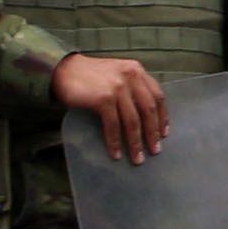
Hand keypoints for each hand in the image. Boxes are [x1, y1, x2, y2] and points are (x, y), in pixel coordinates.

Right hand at [52, 52, 167, 163]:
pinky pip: (113, 125)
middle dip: (152, 133)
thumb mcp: (116, 73)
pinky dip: (115, 142)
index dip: (162, 117)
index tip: (163, 134)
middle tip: (154, 150)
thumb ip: (131, 86)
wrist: (63, 70)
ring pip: (133, 121)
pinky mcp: (103, 98)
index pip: (157, 96)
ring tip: (137, 158)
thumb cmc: (89, 76)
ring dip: (136, 142)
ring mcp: (117, 87)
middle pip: (148, 110)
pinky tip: (116, 153)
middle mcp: (130, 76)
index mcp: (136, 70)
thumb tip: (143, 115)